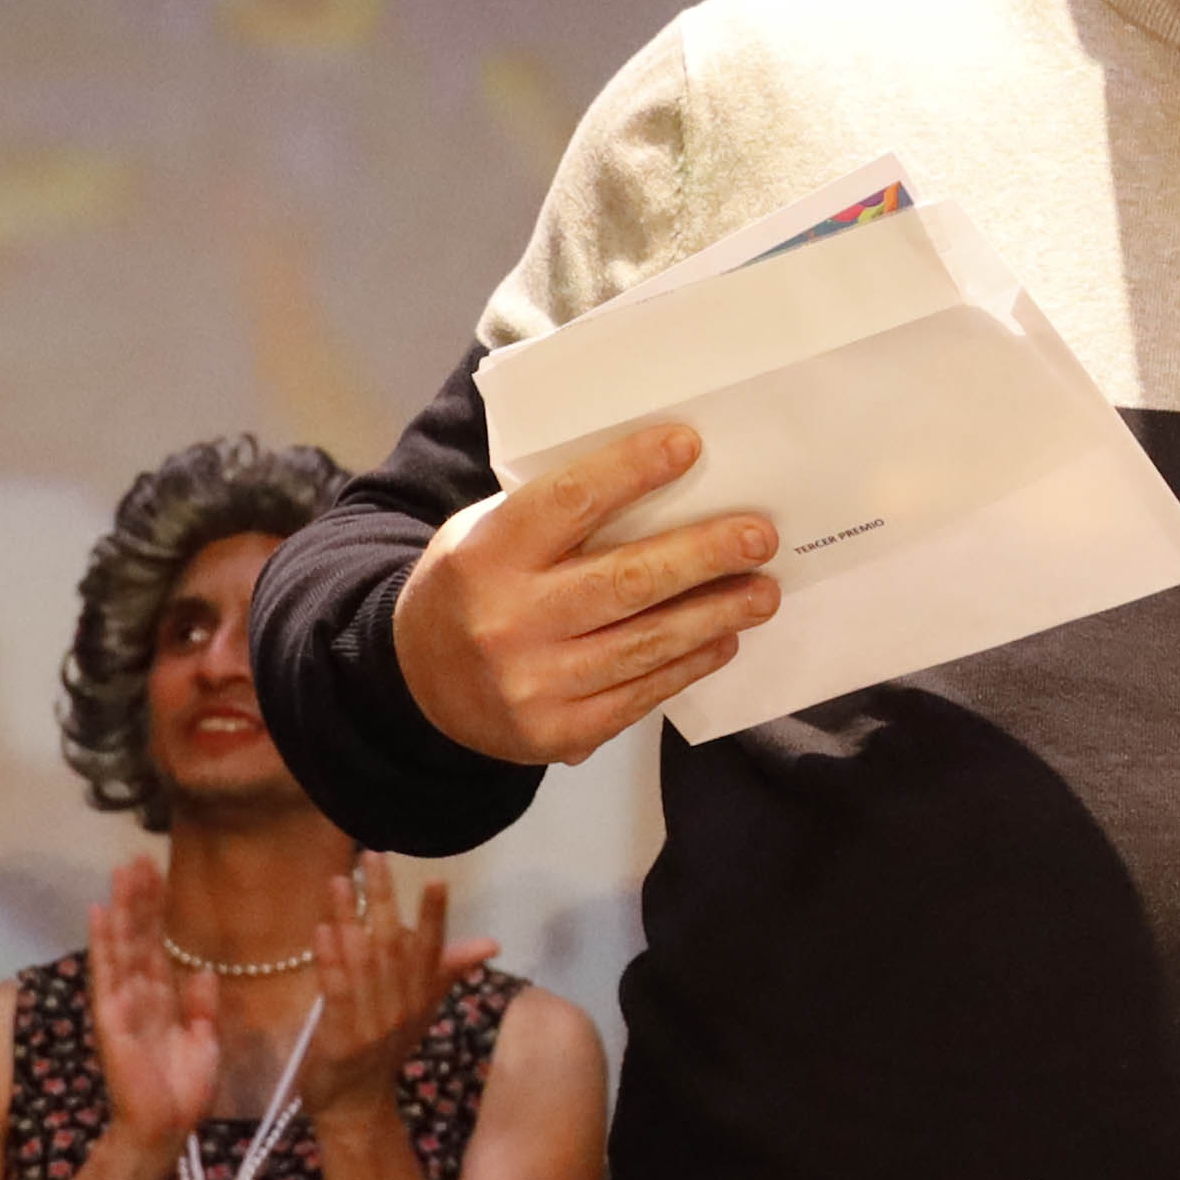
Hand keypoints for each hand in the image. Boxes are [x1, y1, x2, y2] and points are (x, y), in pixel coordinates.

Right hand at [81, 860, 224, 1154]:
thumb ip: (201, 1007)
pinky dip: (103, 943)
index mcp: (160, 999)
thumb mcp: (204, 1042)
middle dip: (138, 898)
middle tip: (138, 856)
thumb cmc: (181, 1091)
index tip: (158, 873)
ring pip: (122, 946)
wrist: (165, 1129)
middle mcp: (137, 995)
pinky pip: (108, 974)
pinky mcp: (112, 1018)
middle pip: (137, 937)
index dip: (157, 910)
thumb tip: (203, 971)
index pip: (157, 944)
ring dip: (121, 907)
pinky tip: (98, 913)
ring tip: (121, 870)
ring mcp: (121, 1004)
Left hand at [294, 859, 495, 1119]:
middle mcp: (402, 1008)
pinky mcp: (341, 1038)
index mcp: (422, 998)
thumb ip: (448, 970)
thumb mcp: (422, 1009)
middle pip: (394, 946)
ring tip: (340, 881)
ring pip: (362, 962)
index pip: (433, 950)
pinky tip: (323, 930)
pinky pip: (338, 992)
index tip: (436, 879)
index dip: (435, 916)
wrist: (356, 1106)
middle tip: (372, 856)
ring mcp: (373, 1024)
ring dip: (350, 918)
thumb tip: (492, 942)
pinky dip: (331, 960)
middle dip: (385, 898)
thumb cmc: (386, 1050)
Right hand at [401, 426, 776, 766]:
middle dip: (704, 555)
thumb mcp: (484, 534)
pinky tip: (722, 640)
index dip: (630, 471)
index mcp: (486, 556)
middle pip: (626, 580)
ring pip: (645, 643)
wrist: (417, 688)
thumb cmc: (471, 588)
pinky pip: (640, 694)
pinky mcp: (558, 733)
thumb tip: (663, 489)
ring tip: (763, 592)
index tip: (688, 446)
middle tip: (760, 536)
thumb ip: (554, 516)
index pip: (568, 502)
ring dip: (715, 615)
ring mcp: (534, 684)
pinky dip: (688, 664)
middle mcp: (509, 622)